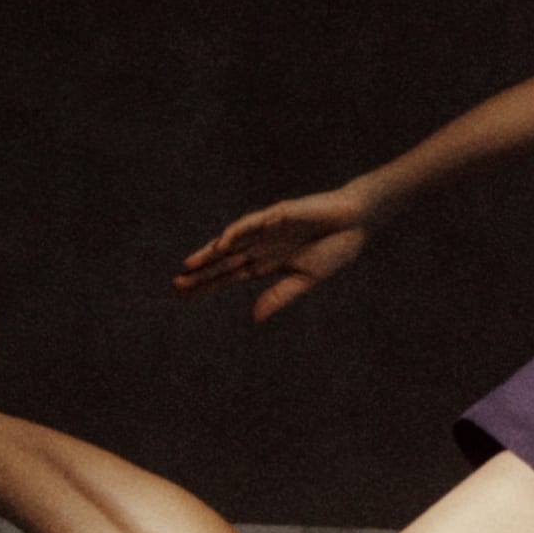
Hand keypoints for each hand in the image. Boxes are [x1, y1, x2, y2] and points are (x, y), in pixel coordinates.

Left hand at [173, 185, 378, 322]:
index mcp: (268, 263)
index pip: (231, 275)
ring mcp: (266, 230)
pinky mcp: (276, 215)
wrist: (356, 221)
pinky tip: (221, 245)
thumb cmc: (335, 249)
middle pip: (224, 261)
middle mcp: (261, 246)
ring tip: (188, 266)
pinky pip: (250, 225)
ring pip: (231, 243)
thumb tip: (254, 317)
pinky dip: (235, 233)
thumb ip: (280, 296)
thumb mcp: (306, 279)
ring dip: (209, 254)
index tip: (186, 296)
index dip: (208, 285)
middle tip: (176, 285)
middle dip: (201, 273)